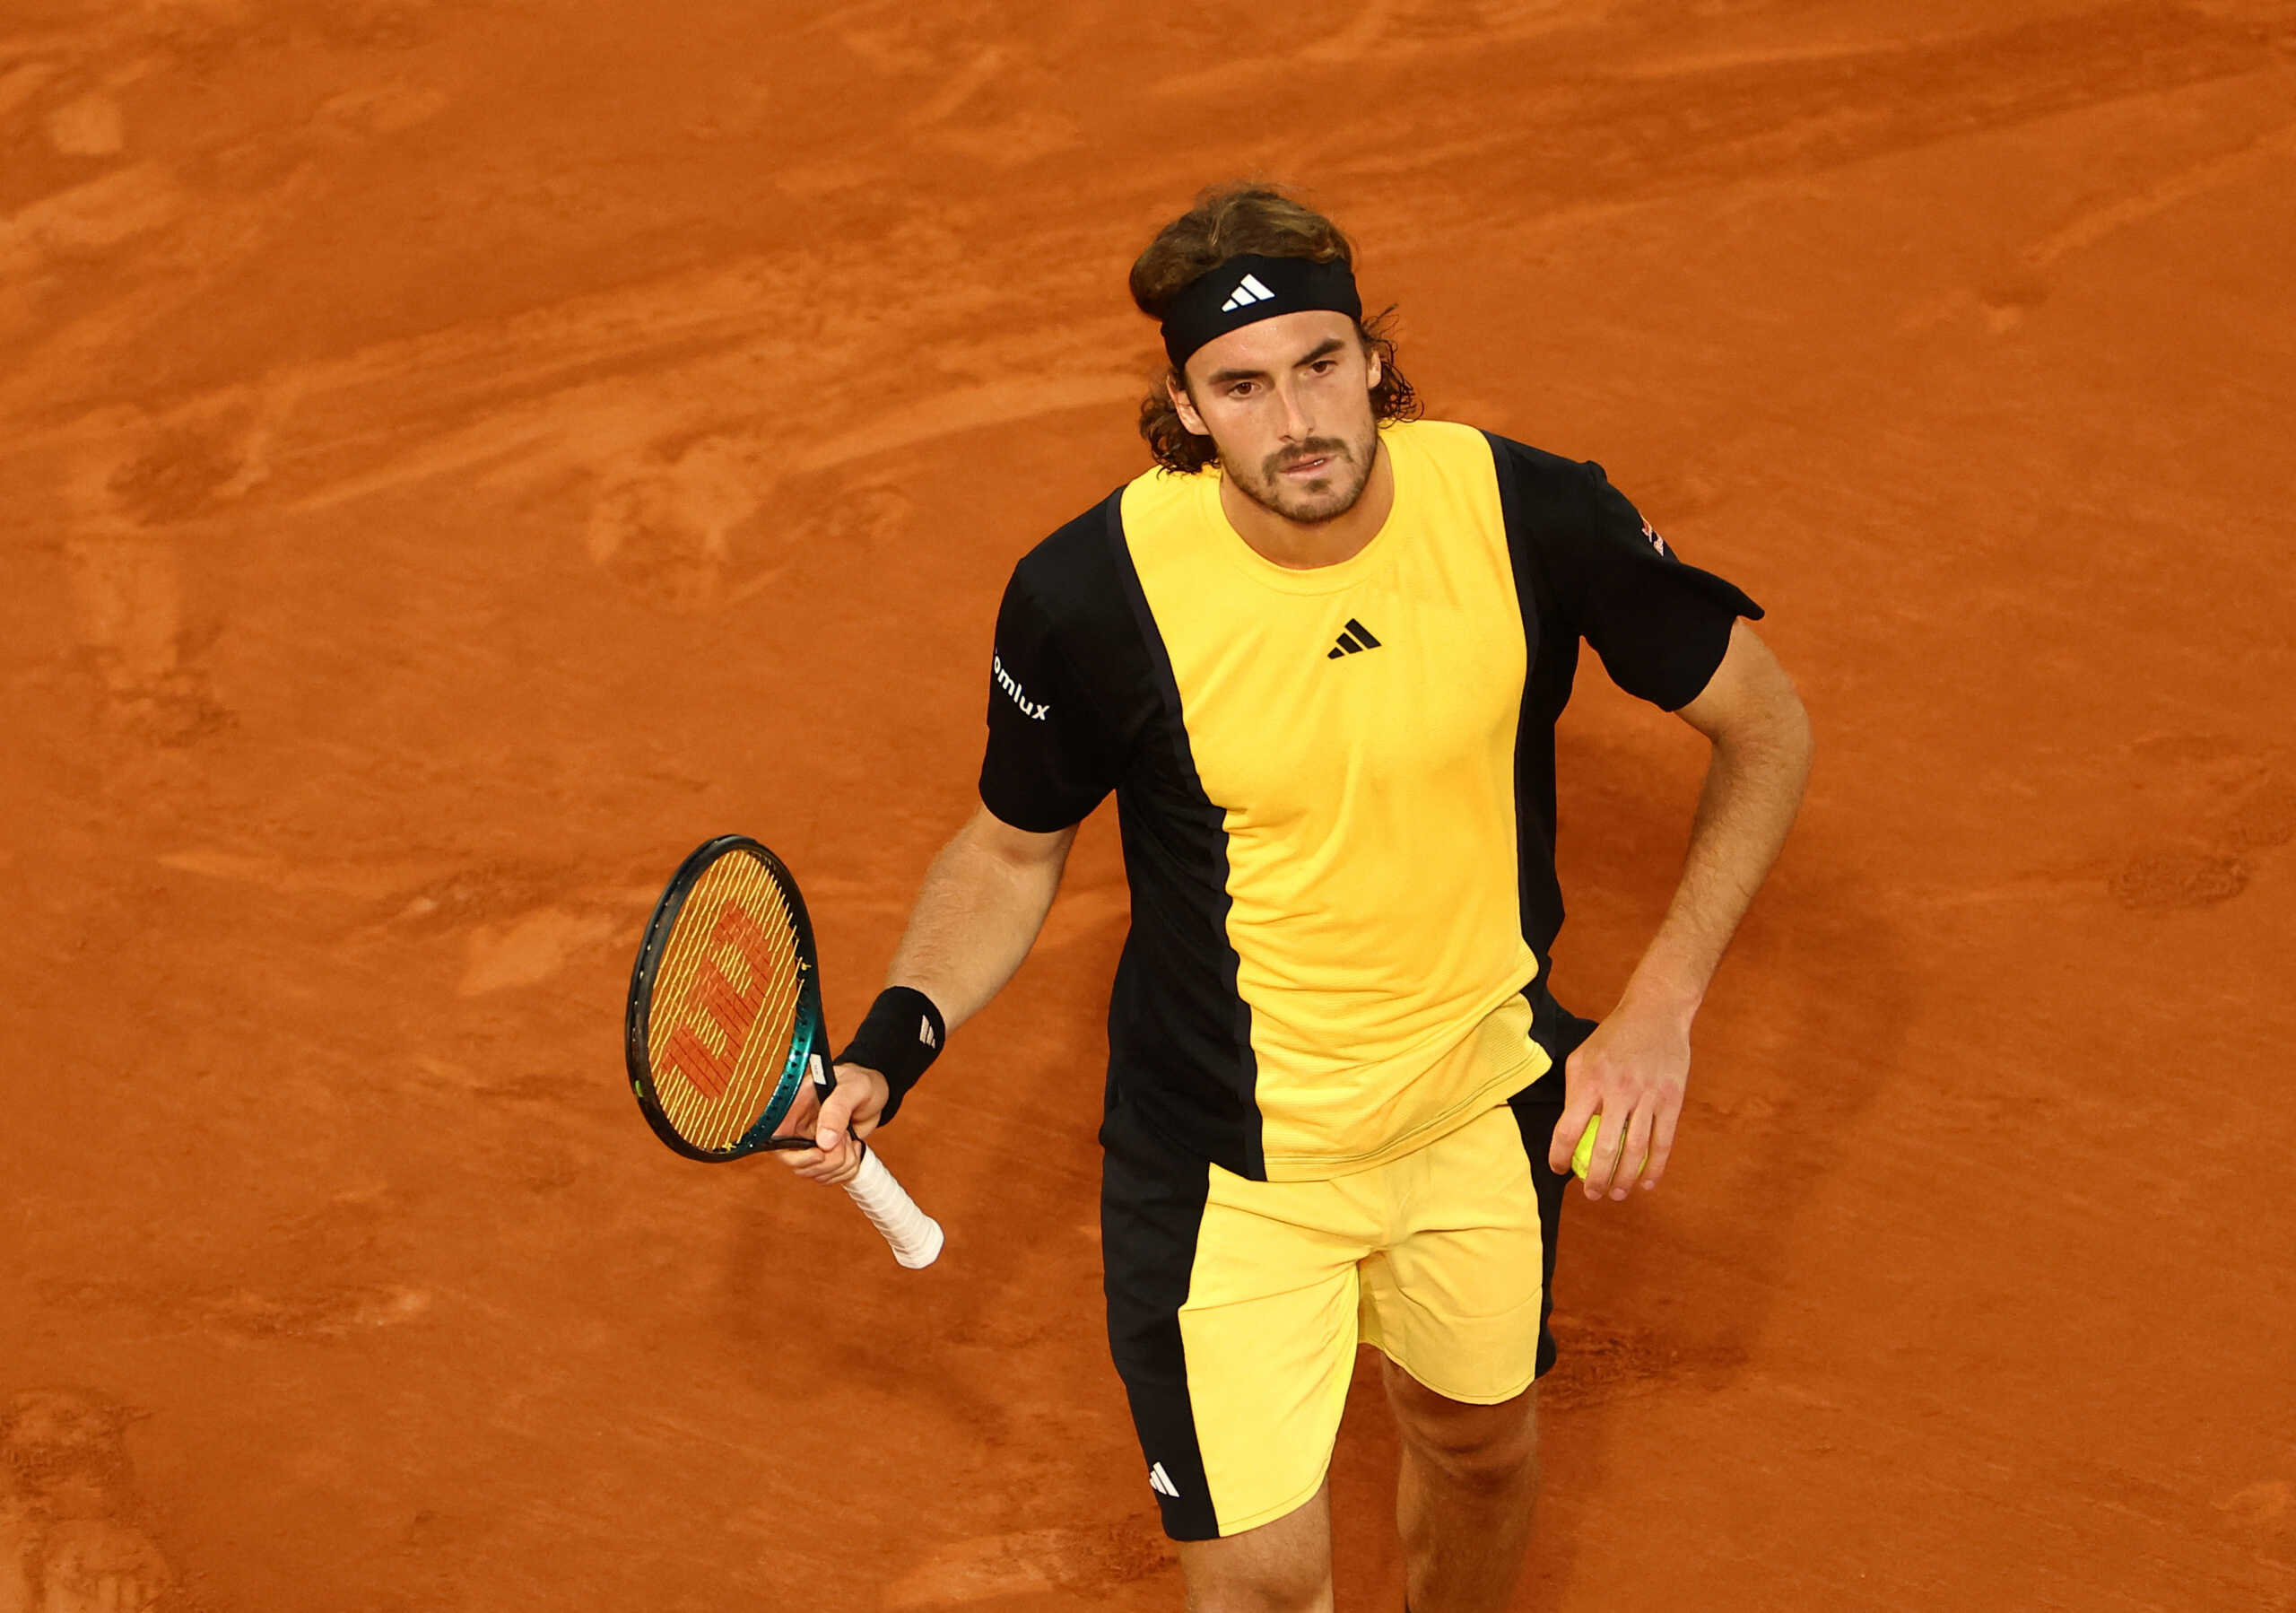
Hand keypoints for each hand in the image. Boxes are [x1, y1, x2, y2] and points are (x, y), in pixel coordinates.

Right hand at [775, 1063, 889, 1187]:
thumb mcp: (852, 1089)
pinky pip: (829, 1176)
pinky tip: (855, 1148)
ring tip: (851, 1140)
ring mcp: (811, 1144)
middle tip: (846, 1140)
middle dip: (827, 1160)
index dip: (794, 1154)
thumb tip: (824, 1142)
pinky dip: (847, 1170)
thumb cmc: (859, 1082)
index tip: (820, 1153)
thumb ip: (837, 1111)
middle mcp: (798, 1128)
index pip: (776, 1138)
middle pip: (797, 1164)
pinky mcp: (825, 1155)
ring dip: (841, 1164)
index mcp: (795, 1107)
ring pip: (815, 1173)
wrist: (875, 1092)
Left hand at [1546, 994, 1692, 1200]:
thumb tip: (1567, 1132)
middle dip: (1596, 1179)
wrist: (1656, 1013)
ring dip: (1624, 1179)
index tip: (1559, 1169)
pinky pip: (1663, 1141)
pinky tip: (1646, 1183)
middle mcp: (1618, 1091)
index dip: (1560, 1155)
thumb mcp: (1581, 1057)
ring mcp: (1648, 1096)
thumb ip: (1574, 1092)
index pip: (1568, 1129)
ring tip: (1616, 1194)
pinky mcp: (1672, 1100)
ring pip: (1636, 1151)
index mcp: (1590, 1081)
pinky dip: (1655, 1167)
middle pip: (1604, 1148)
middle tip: (1591, 1194)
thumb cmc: (1613, 1038)